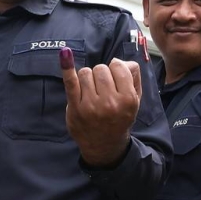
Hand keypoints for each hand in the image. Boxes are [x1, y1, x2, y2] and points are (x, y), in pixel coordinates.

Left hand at [60, 46, 141, 167]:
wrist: (104, 145)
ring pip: (86, 72)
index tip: (115, 79)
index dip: (116, 70)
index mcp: (128, 99)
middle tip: (103, 90)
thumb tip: (118, 61)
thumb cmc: (119, 118)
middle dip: (101, 75)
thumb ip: (133, 77)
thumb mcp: (135, 100)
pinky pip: (71, 82)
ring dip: (88, 79)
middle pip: (101, 68)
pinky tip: (65, 54)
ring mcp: (91, 106)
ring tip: (92, 93)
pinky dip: (67, 68)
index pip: (118, 66)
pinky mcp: (75, 108)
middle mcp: (110, 103)